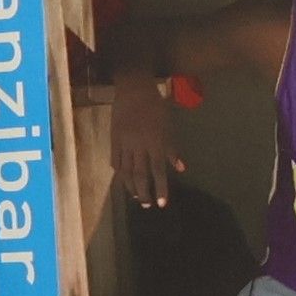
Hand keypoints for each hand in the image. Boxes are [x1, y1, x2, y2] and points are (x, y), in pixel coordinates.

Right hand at [110, 72, 183, 206]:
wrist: (133, 90)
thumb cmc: (156, 107)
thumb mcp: (169, 126)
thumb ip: (173, 150)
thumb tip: (181, 169)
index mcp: (155, 143)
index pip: (158, 171)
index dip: (161, 188)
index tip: (162, 204)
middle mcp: (139, 146)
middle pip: (140, 175)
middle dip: (144, 192)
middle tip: (147, 205)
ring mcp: (124, 143)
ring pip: (126, 171)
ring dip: (131, 186)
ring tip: (136, 197)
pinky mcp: (114, 139)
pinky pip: (115, 160)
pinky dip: (119, 172)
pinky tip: (123, 180)